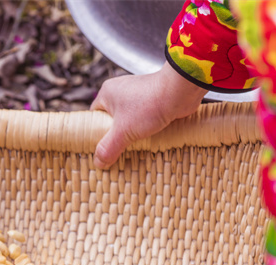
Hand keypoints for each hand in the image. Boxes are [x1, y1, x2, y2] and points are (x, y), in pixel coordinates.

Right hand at [91, 63, 206, 167]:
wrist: (180, 91)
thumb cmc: (149, 105)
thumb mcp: (123, 132)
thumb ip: (108, 148)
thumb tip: (99, 162)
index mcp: (107, 93)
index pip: (94, 117)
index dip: (96, 133)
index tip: (99, 148)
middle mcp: (121, 92)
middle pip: (112, 121)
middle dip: (116, 137)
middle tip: (116, 153)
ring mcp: (138, 95)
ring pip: (129, 121)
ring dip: (132, 135)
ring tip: (133, 149)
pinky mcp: (153, 100)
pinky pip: (144, 119)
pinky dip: (145, 130)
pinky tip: (148, 141)